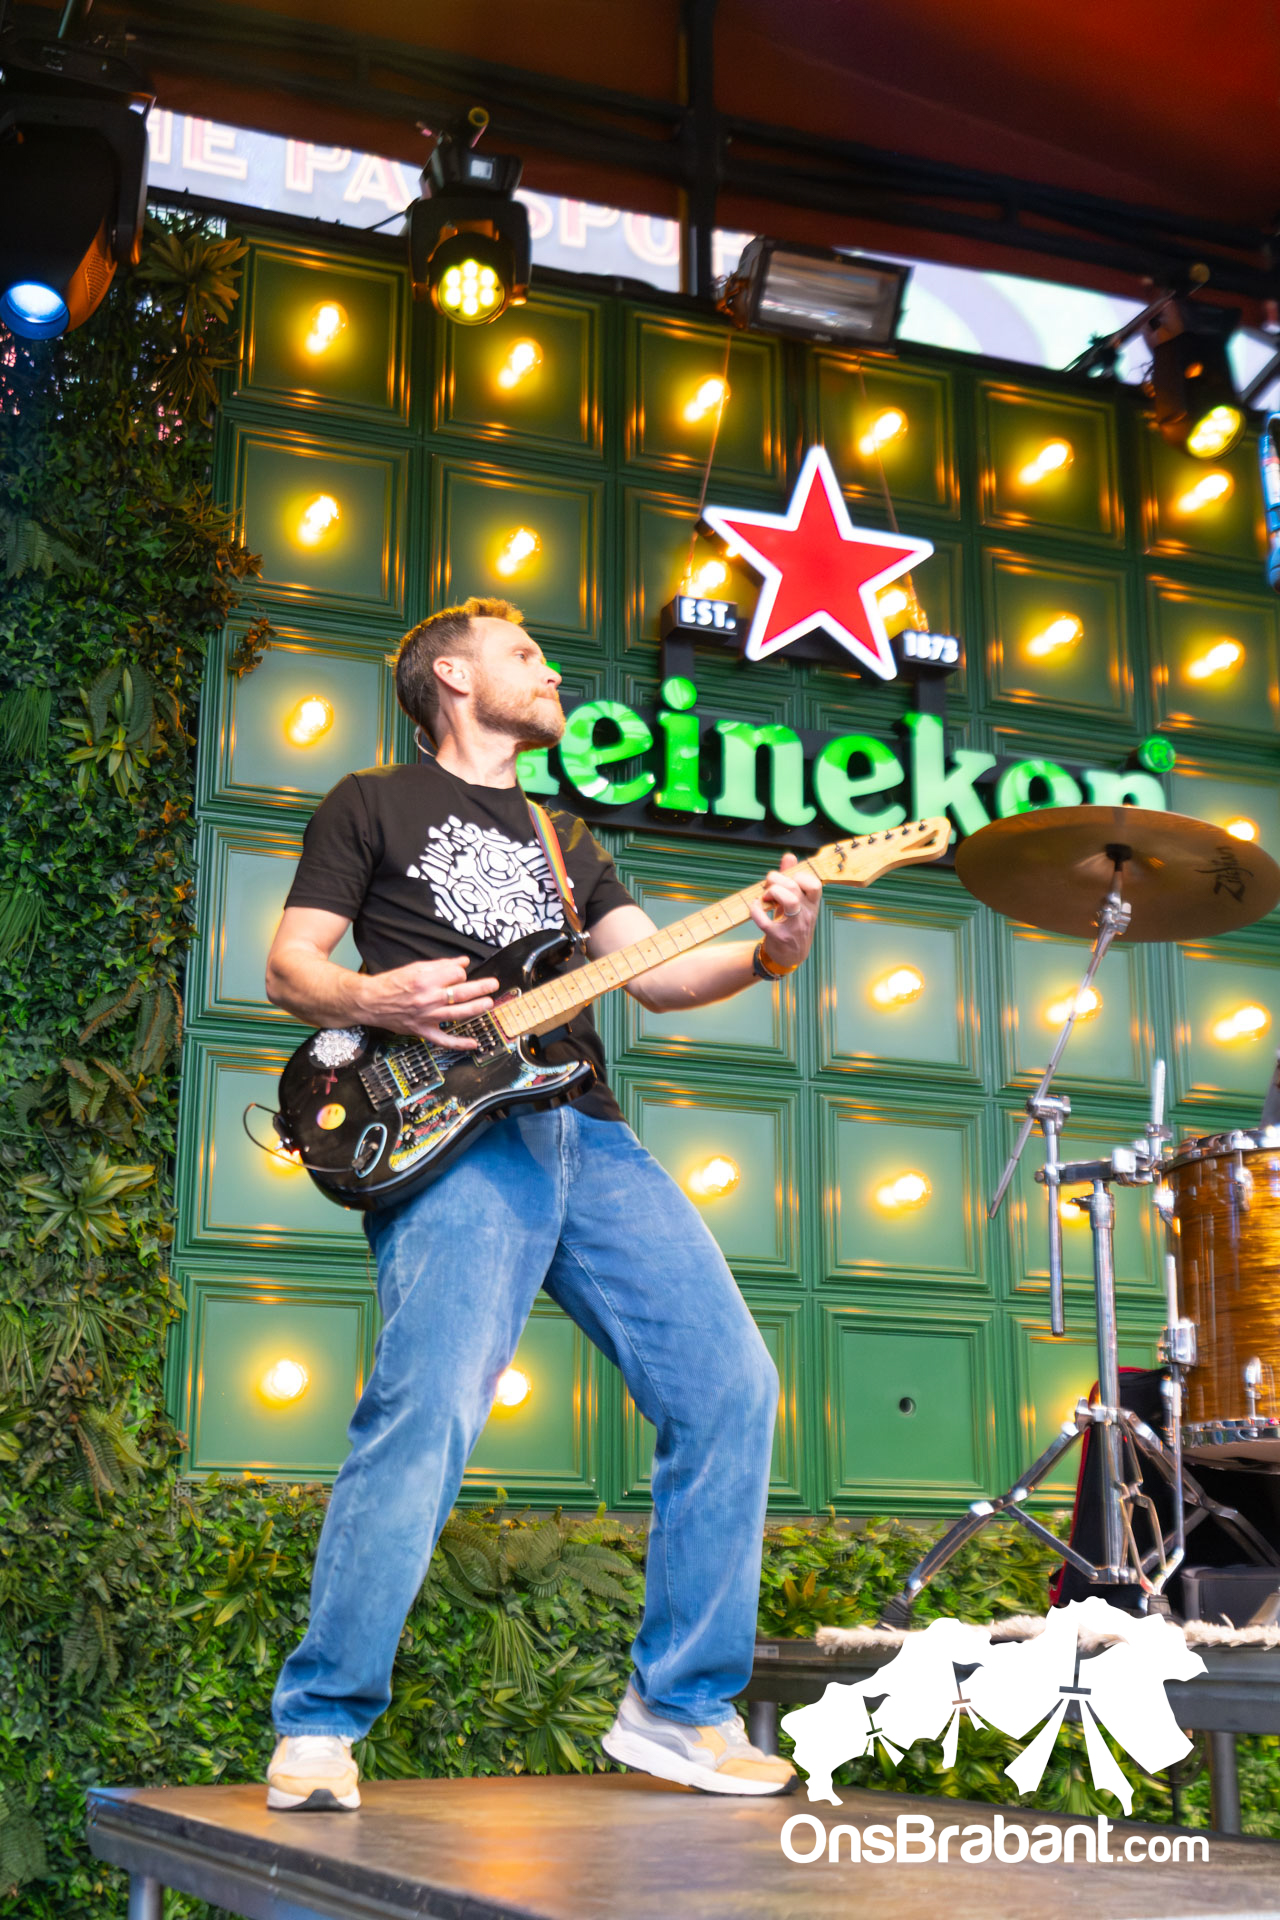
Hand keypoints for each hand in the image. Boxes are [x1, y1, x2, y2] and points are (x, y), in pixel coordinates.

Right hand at [364, 956, 498, 1048]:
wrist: (370, 1001)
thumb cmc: (391, 983)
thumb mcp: (415, 968)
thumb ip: (441, 965)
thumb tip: (463, 962)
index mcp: (426, 980)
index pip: (456, 975)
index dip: (461, 972)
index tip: (460, 973)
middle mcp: (429, 999)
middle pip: (462, 992)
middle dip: (481, 987)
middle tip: (493, 985)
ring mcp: (427, 1017)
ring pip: (459, 1013)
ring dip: (477, 1008)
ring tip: (489, 1003)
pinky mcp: (423, 1031)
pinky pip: (444, 1040)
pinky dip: (459, 1043)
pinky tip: (474, 1043)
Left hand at [748, 852, 821, 970]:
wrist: (791, 956)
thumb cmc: (793, 924)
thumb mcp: (797, 902)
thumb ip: (792, 878)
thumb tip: (789, 856)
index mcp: (812, 904)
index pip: (814, 884)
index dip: (799, 876)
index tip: (787, 880)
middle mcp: (806, 914)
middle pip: (795, 887)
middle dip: (776, 881)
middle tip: (768, 888)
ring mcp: (794, 927)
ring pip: (789, 900)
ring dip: (772, 893)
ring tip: (765, 898)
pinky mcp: (779, 937)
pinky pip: (765, 921)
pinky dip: (755, 910)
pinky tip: (754, 907)